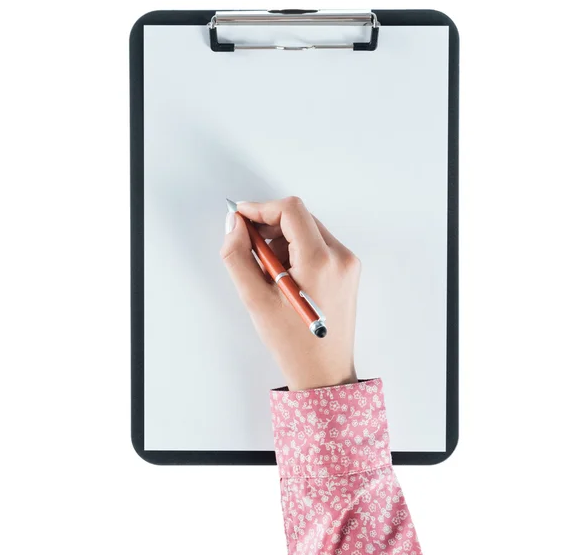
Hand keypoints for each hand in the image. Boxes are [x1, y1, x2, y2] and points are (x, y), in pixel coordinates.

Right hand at [220, 197, 359, 390]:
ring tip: (268, 272)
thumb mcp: (255, 300)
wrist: (324, 373)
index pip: (290, 211)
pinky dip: (296, 250)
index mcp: (320, 261)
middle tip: (249, 248)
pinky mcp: (347, 271)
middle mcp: (340, 256)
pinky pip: (318, 245)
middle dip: (270, 227)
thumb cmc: (292, 344)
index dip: (261, 208)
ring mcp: (348, 263)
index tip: (241, 218)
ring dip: (282, 240)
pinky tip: (284, 277)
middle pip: (300, 218)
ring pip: (308, 230)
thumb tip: (235, 226)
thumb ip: (238, 256)